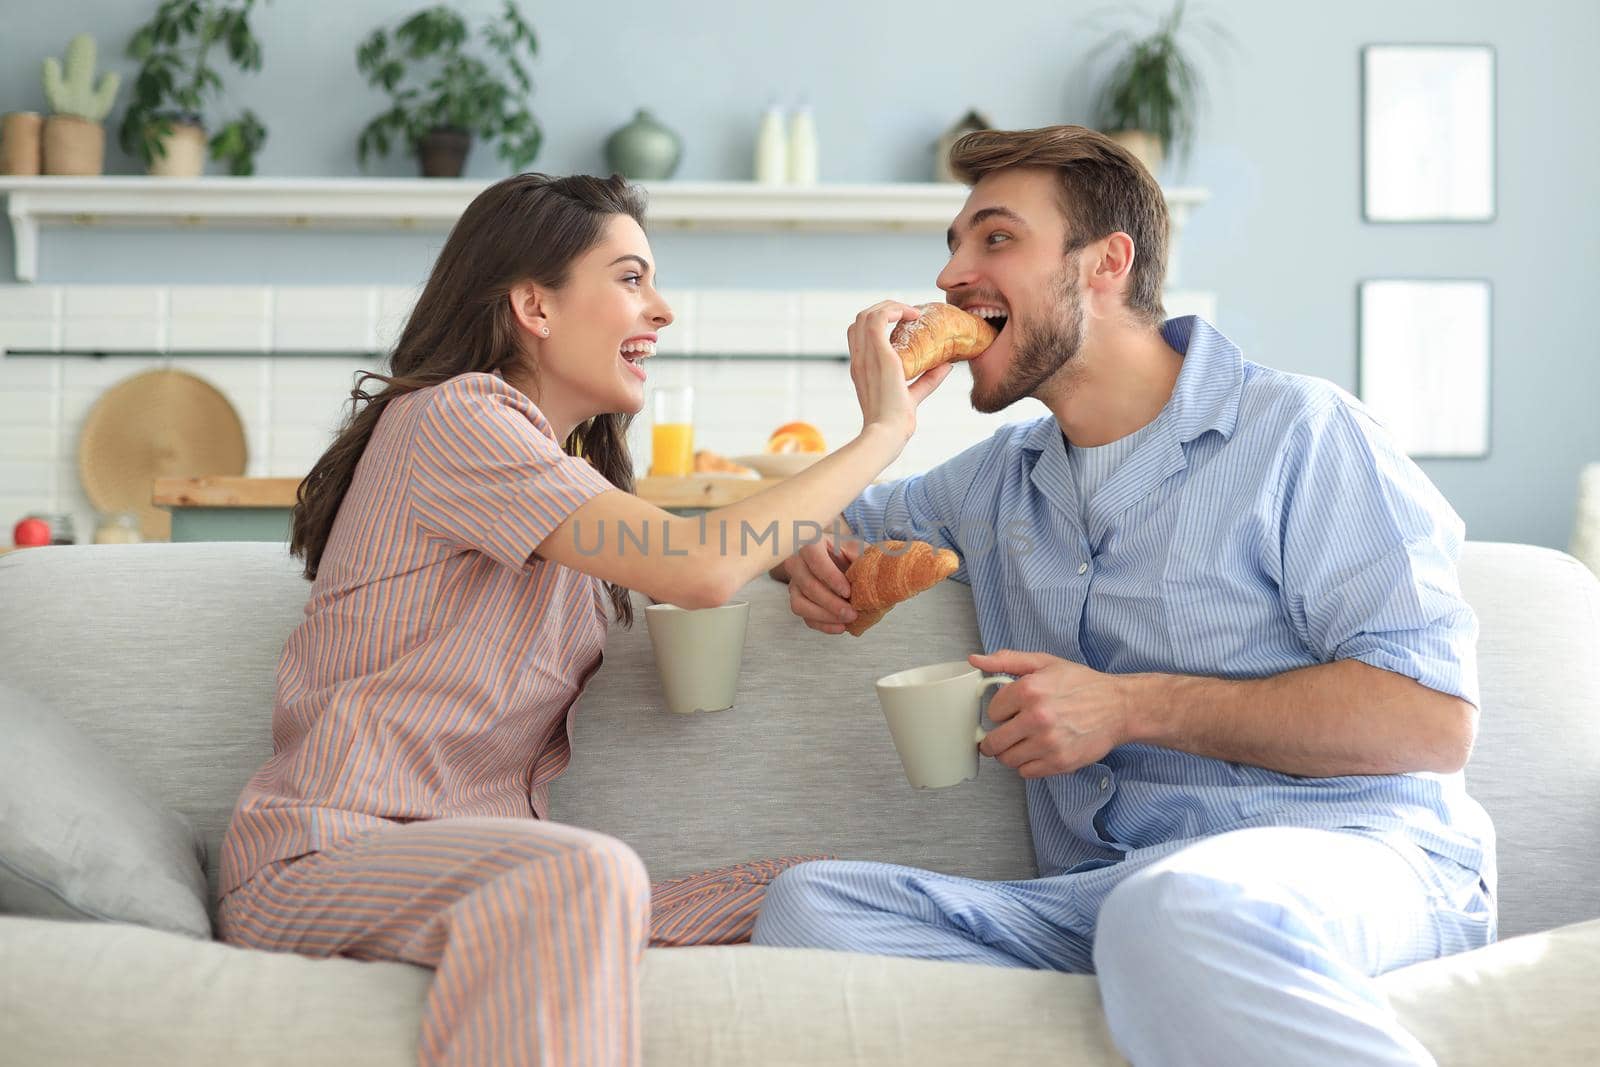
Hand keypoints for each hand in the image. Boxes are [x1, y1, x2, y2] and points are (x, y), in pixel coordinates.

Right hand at [781, 532, 865, 634]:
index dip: (829, 576)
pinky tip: (841, 627)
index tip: (847, 591)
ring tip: (847, 620)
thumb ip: (863, 557)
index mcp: (812, 543)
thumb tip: (866, 572)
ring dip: (824, 616)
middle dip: (830, 603)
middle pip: (807, 584)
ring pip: (799, 604)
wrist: (846, 562)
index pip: (814, 558)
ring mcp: (795, 583)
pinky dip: (823, 625)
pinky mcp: (798, 600)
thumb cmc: (851, 553)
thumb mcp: (860, 549)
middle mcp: (797, 562)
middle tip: (852, 612)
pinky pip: (804, 617)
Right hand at [847, 301, 953, 442]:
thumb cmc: (896, 422)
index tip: (901, 324)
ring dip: (890, 306)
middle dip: (883, 309)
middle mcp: (860, 359)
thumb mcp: (913, 395)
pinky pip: (878, 319)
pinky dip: (894, 310)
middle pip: (860, 319)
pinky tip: (912, 315)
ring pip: (867, 314)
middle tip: (908, 314)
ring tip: (912, 313)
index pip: (858, 335)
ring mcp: (866, 356)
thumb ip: (927, 380)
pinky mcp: (879, 355)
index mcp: (862, 369)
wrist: (888, 434)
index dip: (876, 323)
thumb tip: (947, 365)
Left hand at [971, 650, 1133, 777]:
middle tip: (1006, 734)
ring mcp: (1048, 743)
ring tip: (1025, 742)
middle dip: (995, 739)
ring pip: (1007, 760)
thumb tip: (975, 659)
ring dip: (1011, 753)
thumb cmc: (1082, 684)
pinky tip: (1039, 751)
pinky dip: (1028, 764)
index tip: (1010, 711)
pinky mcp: (1059, 763)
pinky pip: (1026, 772)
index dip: (1000, 711)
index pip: (992, 711)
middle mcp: (1037, 718)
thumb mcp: (1044, 663)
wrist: (1119, 707)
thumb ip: (1007, 660)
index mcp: (1029, 690)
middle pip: (994, 742)